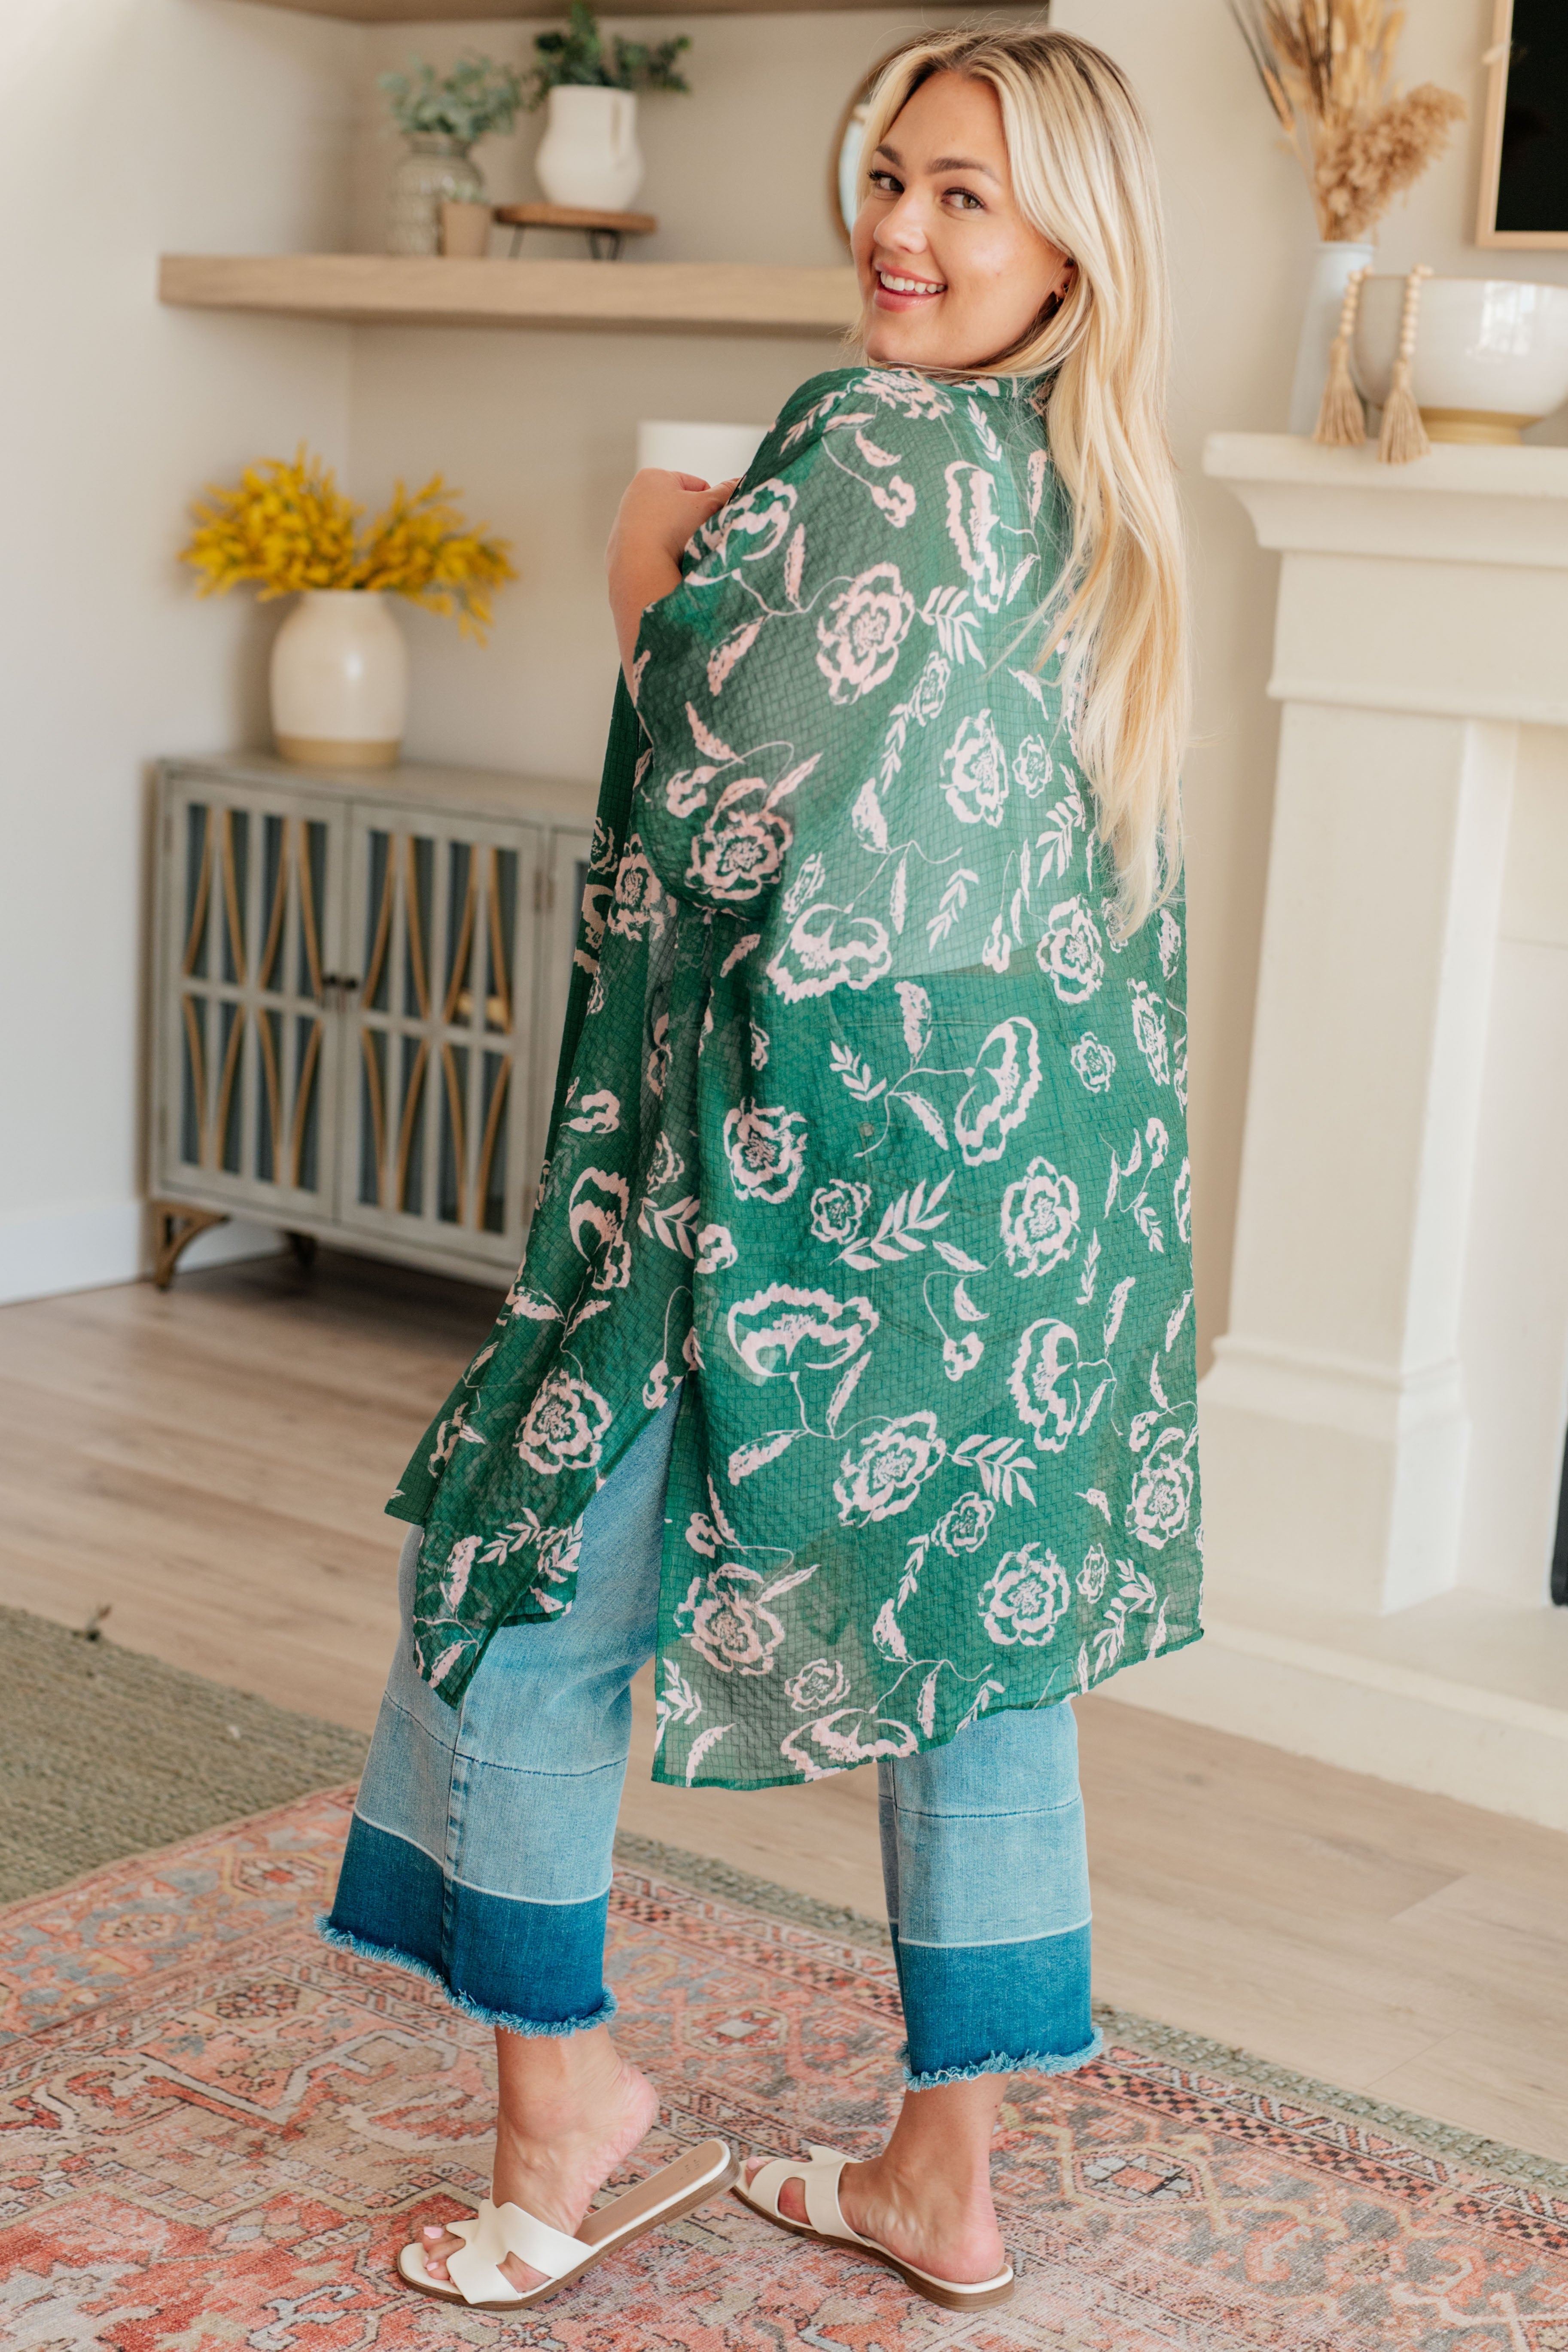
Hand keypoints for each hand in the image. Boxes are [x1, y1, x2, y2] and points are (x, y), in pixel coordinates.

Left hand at [606, 469, 742, 690]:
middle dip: (692, 521)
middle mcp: (633, 496)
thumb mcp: (708, 506)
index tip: (713, 520)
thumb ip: (727, 492)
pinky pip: (651, 549)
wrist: (638, 569)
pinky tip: (667, 564)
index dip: (711, 503)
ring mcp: (623, 524)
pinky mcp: (619, 550)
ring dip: (678, 539)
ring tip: (684, 553)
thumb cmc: (672, 530)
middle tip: (701, 538)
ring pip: (665, 529)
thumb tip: (744, 482)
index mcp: (652, 477)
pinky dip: (662, 555)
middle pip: (679, 508)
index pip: (696, 485)